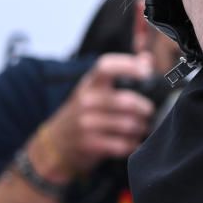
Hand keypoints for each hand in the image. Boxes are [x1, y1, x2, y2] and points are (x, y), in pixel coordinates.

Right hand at [37, 53, 159, 180]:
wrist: (55, 143)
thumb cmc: (82, 111)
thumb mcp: (95, 89)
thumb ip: (121, 72)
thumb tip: (147, 58)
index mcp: (89, 85)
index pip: (106, 67)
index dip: (129, 66)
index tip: (147, 72)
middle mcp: (86, 102)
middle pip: (127, 102)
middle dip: (145, 108)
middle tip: (147, 112)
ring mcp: (86, 124)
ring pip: (129, 125)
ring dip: (141, 127)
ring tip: (140, 127)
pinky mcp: (90, 145)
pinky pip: (123, 145)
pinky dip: (133, 144)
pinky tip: (131, 141)